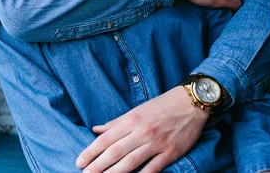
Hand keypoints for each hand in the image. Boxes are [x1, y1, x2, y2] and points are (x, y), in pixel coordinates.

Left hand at [75, 87, 207, 172]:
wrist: (190, 103)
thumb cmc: (161, 106)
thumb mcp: (136, 111)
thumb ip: (115, 123)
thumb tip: (95, 130)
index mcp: (131, 120)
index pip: (106, 139)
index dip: (91, 151)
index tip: (79, 162)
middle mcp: (141, 132)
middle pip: (115, 152)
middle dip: (97, 166)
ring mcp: (156, 143)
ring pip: (130, 162)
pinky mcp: (170, 152)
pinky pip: (153, 168)